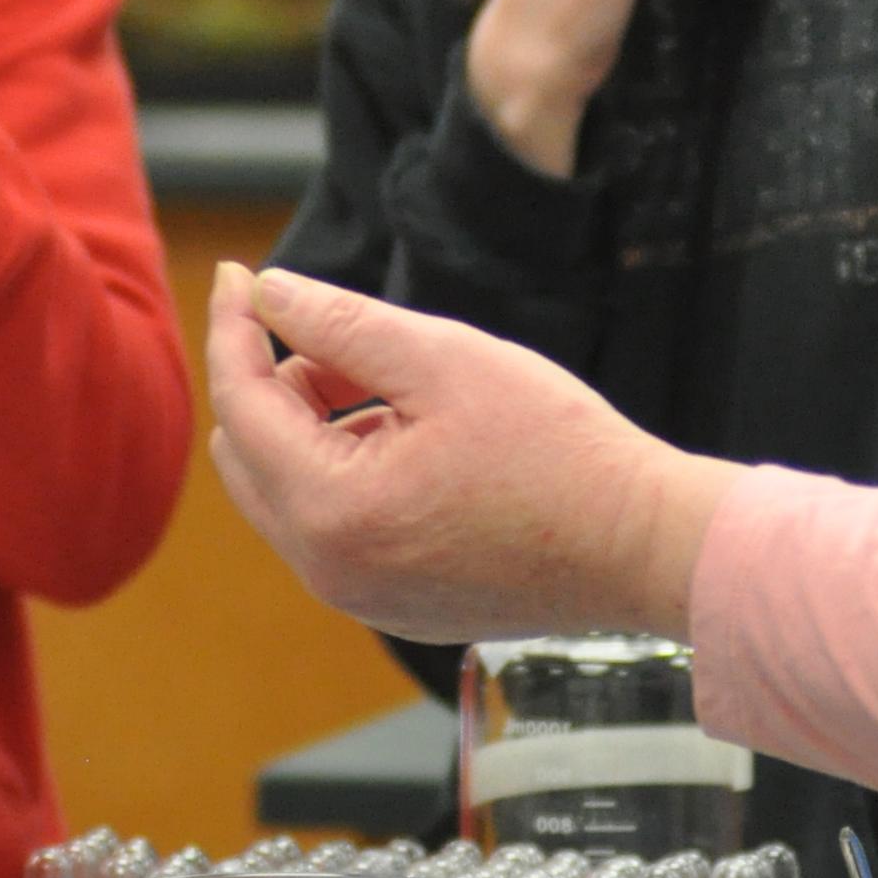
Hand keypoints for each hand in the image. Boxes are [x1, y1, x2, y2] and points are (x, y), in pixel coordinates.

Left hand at [205, 263, 732, 642]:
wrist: (642, 547)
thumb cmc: (556, 449)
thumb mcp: (443, 360)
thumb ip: (340, 323)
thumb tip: (266, 291)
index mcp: (332, 509)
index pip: (241, 403)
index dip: (235, 326)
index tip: (240, 272)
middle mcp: (328, 570)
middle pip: (247, 453)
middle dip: (278, 381)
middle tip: (352, 341)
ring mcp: (358, 597)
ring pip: (287, 490)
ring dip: (316, 426)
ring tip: (400, 389)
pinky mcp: (391, 605)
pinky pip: (331, 526)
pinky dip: (346, 471)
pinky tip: (419, 441)